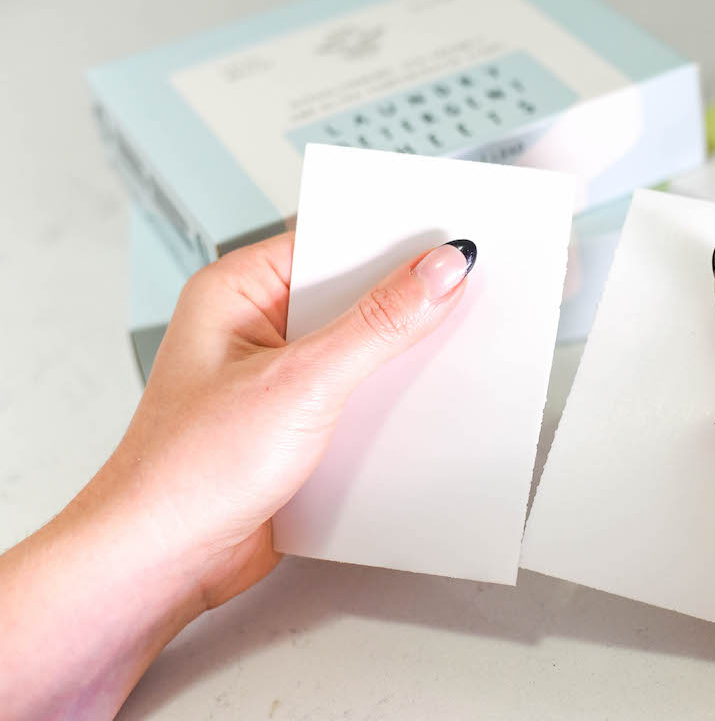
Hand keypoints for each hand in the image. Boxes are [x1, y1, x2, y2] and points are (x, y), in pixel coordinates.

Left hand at [0, 232, 475, 718]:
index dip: (394, 241)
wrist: (162, 563)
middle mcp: (258, 328)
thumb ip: (377, 325)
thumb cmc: (184, 472)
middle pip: (353, 295)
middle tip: (461, 300)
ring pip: (361, 348)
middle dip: (406, 303)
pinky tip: (414, 411)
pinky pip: (359, 396)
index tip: (451, 244)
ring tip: (441, 360)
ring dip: (399, 359)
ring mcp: (279, 378)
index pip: (333, 241)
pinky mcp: (299, 423)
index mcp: (238, 291)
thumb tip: (436, 272)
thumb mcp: (299, 383)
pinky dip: (389, 403)